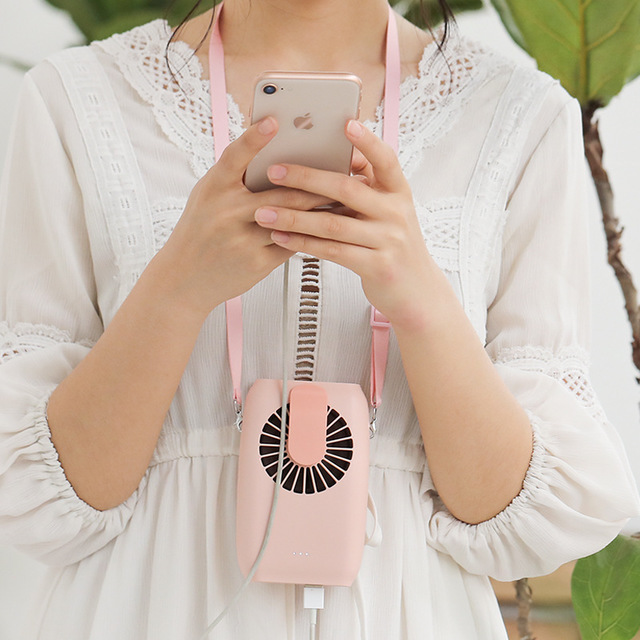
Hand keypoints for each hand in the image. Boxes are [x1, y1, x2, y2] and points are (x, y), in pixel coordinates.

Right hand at [156, 117, 332, 318]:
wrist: (183, 279)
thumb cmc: (200, 231)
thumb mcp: (207, 198)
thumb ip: (235, 179)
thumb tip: (277, 159)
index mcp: (213, 189)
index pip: (234, 157)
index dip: (254, 138)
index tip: (275, 121)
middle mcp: (226, 212)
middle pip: (280, 191)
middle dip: (314, 182)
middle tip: (341, 169)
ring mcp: (242, 239)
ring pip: (291, 218)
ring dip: (319, 207)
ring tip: (342, 196)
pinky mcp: (257, 263)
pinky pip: (292, 243)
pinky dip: (311, 233)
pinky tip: (328, 226)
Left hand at [253, 119, 441, 330]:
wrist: (417, 290)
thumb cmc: (393, 244)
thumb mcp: (389, 211)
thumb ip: (369, 187)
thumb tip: (344, 155)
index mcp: (399, 192)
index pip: (386, 159)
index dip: (367, 141)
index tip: (345, 123)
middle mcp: (396, 213)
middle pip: (347, 188)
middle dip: (306, 178)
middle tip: (273, 171)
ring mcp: (388, 240)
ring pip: (333, 224)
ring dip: (294, 216)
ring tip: (263, 212)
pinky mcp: (377, 266)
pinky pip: (332, 251)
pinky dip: (303, 243)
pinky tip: (281, 237)